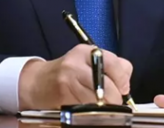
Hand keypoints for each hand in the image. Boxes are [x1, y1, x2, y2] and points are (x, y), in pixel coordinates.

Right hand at [18, 44, 133, 109]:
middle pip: (108, 87)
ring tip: (99, 106)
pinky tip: (86, 108)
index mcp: (88, 51)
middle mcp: (77, 62)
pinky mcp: (63, 95)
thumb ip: (112, 68)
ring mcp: (68, 79)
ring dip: (103, 108)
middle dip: (114, 100)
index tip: (123, 89)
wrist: (38, 83)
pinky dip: (90, 112)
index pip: (115, 63)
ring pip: (98, 100)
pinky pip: (86, 108)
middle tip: (111, 102)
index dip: (122, 80)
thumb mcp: (89, 63)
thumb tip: (125, 86)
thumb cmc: (69, 74)